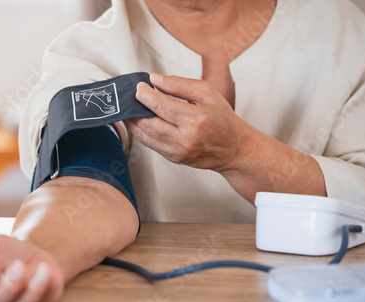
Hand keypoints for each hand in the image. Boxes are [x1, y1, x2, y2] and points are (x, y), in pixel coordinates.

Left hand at [127, 73, 249, 172]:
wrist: (233, 149)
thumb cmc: (222, 119)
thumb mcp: (208, 94)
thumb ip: (180, 84)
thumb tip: (155, 80)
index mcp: (196, 119)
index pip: (161, 105)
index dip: (145, 94)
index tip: (140, 87)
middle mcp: (185, 138)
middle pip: (149, 123)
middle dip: (135, 109)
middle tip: (131, 98)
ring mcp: (178, 151)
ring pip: (146, 136)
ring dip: (133, 121)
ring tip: (131, 109)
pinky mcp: (174, 158)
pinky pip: (150, 145)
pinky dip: (141, 132)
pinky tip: (139, 122)